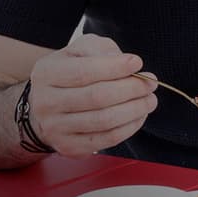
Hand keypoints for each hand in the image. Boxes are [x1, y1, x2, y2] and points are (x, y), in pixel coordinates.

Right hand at [25, 34, 158, 155]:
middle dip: (131, 89)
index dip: (115, 68)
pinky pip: (107, 139)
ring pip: (104, 120)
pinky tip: (139, 115)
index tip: (137, 63)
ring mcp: (56, 128)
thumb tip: (125, 63)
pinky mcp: (69, 146)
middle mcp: (46, 102)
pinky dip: (129, 127)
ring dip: (135, 109)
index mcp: (46, 73)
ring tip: (149, 99)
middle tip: (150, 83)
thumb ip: (100, 49)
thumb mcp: (79, 51)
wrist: (46, 105)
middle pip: (97, 97)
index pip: (84, 71)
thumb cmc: (69, 73)